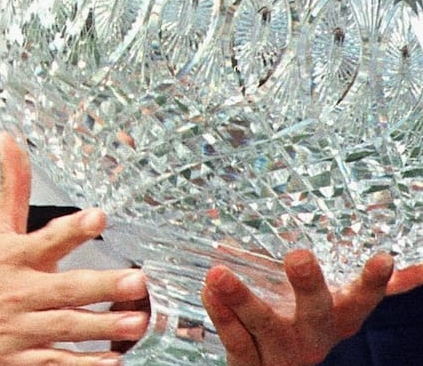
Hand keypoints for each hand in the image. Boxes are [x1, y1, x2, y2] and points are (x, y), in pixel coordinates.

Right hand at [0, 131, 149, 361]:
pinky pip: (55, 362)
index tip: (98, 217)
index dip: (72, 228)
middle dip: (101, 285)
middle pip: (64, 288)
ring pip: (66, 327)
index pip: (46, 237)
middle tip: (136, 282)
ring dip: (102, 325)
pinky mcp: (19, 360)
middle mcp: (18, 292)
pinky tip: (110, 361)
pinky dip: (82, 363)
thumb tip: (9, 140)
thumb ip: (12, 186)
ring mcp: (20, 328)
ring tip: (135, 323)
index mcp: (14, 257)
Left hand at [203, 249, 403, 365]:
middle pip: (317, 315)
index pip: (361, 300)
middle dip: (309, 286)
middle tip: (297, 255)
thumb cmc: (302, 323)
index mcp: (337, 320)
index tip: (382, 258)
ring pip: (267, 328)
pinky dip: (222, 316)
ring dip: (243, 299)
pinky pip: (237, 342)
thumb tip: (418, 267)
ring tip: (219, 272)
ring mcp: (282, 355)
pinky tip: (208, 291)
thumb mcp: (334, 304)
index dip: (373, 283)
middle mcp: (314, 339)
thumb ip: (371, 285)